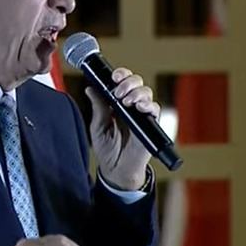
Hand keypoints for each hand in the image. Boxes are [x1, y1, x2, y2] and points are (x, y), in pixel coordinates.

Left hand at [85, 68, 160, 189]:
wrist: (116, 169)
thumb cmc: (107, 149)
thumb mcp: (98, 126)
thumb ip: (98, 108)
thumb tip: (90, 89)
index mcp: (117, 103)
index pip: (122, 82)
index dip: (121, 75)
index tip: (114, 77)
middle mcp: (131, 106)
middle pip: (137, 83)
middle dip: (128, 82)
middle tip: (118, 92)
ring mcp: (141, 114)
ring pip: (146, 93)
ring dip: (137, 93)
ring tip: (126, 101)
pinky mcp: (150, 125)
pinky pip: (155, 109)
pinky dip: (149, 105)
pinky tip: (139, 108)